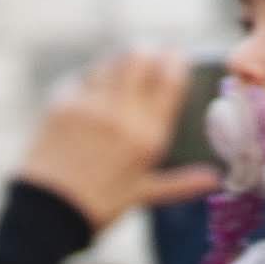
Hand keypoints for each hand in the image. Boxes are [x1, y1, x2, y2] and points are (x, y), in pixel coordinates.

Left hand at [15, 47, 221, 232]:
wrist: (49, 211)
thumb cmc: (101, 206)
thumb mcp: (144, 194)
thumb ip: (181, 182)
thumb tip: (215, 179)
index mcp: (147, 136)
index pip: (169, 80)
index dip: (175, 61)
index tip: (177, 56)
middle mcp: (121, 114)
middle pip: (140, 57)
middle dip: (148, 52)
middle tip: (150, 55)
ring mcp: (91, 105)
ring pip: (112, 61)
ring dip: (121, 61)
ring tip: (125, 69)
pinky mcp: (64, 101)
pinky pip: (84, 76)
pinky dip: (93, 78)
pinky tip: (96, 89)